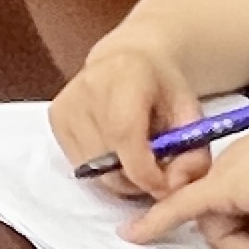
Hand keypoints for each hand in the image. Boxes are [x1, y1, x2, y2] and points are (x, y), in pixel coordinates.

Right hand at [50, 37, 214, 202]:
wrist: (129, 60)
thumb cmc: (164, 89)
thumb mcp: (192, 117)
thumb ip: (193, 156)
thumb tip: (172, 188)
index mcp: (126, 74)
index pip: (124, 132)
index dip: (144, 170)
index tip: (165, 185)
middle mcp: (87, 84)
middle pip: (106, 157)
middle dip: (137, 179)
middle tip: (156, 172)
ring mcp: (66, 102)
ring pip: (92, 168)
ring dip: (120, 177)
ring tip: (138, 158)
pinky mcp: (55, 117)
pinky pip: (80, 164)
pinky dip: (102, 169)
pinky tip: (116, 150)